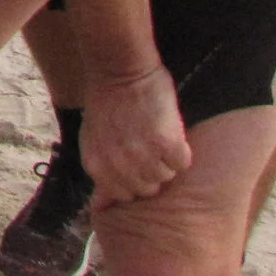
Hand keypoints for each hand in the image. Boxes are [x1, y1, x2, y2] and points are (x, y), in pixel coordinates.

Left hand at [80, 62, 190, 208]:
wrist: (119, 70)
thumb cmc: (107, 102)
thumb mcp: (93, 138)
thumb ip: (102, 168)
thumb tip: (104, 205)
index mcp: (98, 168)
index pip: (125, 196)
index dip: (133, 179)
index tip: (135, 160)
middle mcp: (119, 167)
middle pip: (148, 189)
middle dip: (150, 170)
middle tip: (147, 144)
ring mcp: (143, 156)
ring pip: (167, 177)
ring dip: (166, 160)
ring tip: (154, 134)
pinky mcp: (166, 142)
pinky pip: (182, 161)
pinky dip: (181, 148)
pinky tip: (168, 130)